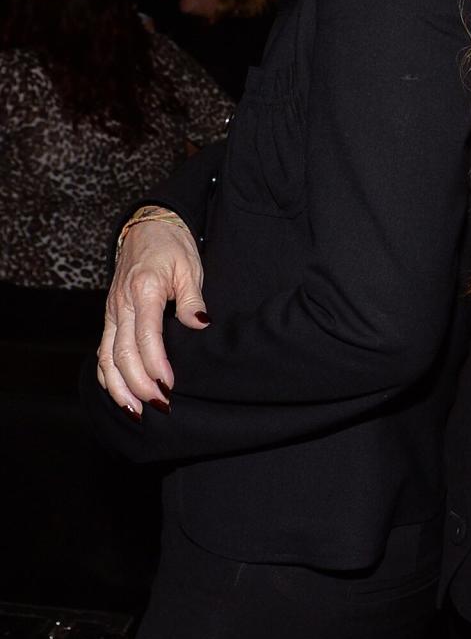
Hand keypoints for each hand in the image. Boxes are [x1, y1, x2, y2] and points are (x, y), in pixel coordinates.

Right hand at [97, 215, 207, 414]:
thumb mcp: (190, 267)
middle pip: (122, 353)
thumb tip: (200, 323)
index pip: (146, 336)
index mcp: (143, 291)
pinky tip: (118, 392)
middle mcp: (121, 304)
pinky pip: (103, 350)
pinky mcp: (110, 316)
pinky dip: (107, 374)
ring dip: (118, 387)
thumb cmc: (171, 246)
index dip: (155, 365)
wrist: (147, 227)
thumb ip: (193, 298)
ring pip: (106, 356)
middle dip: (138, 384)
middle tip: (160, 405)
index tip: (170, 386)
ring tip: (134, 411)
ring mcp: (112, 311)